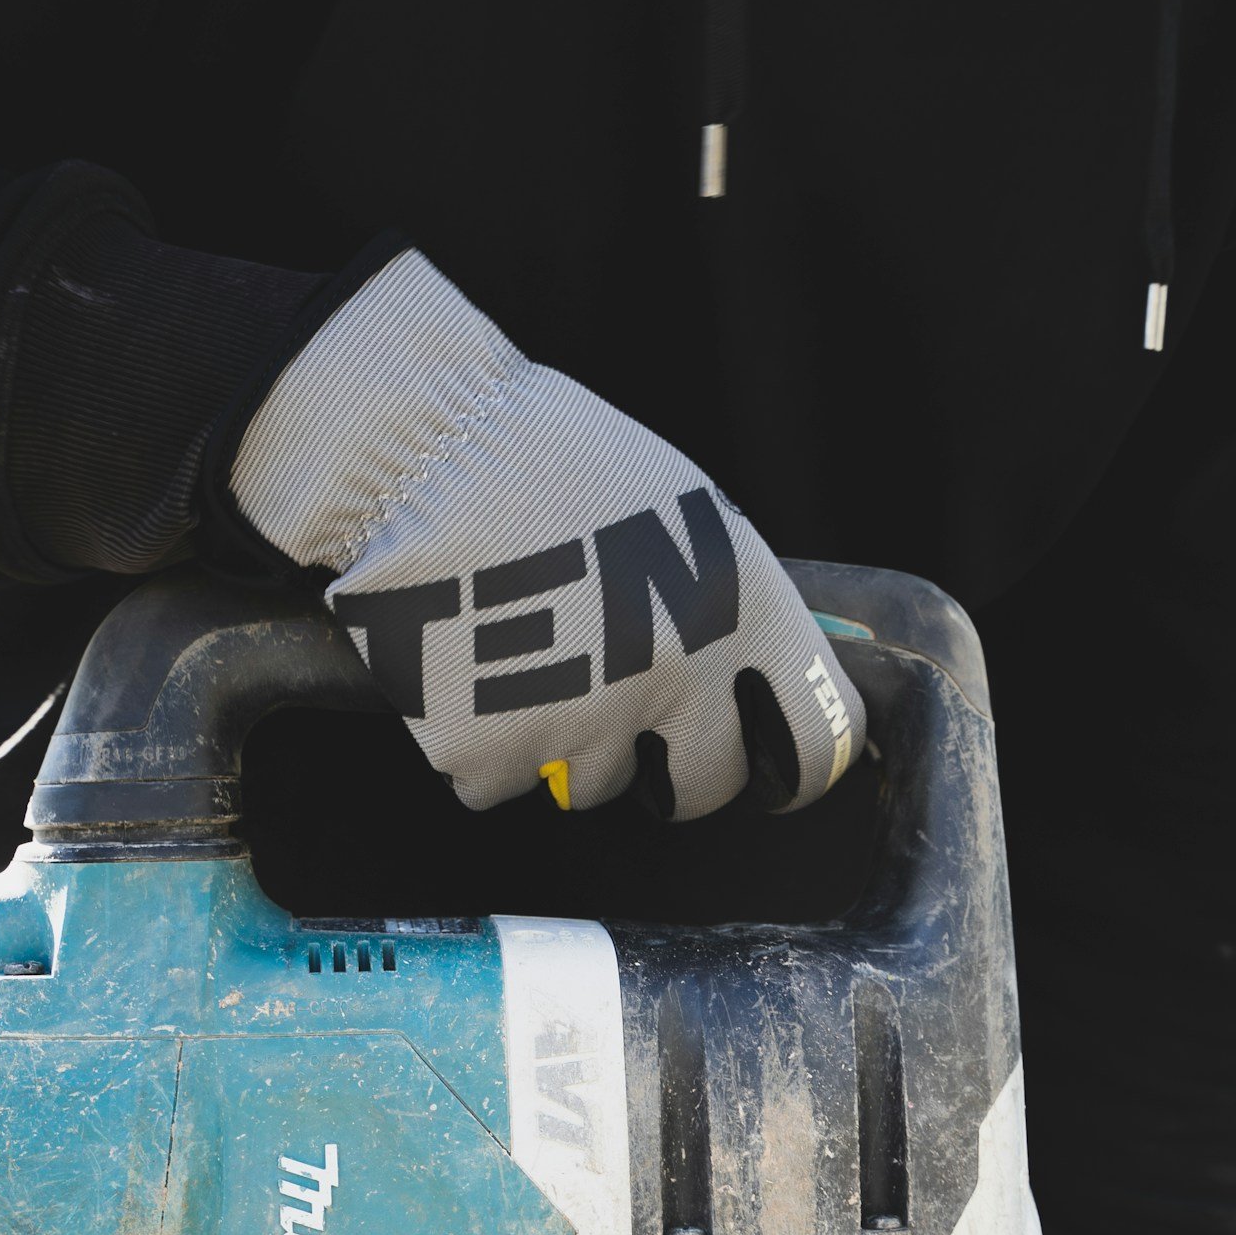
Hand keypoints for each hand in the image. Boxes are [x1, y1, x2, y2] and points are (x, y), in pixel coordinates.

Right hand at [229, 250, 864, 818]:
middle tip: (631, 729)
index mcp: (742, 611)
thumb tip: (755, 687)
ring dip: (563, 742)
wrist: (418, 447)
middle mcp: (676, 679)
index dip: (795, 765)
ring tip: (520, 652)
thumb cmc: (550, 462)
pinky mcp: (493, 756)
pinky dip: (478, 743)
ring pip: (595, 786)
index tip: (772, 771)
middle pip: (706, 787)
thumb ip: (729, 609)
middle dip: (673, 771)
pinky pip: (499, 783)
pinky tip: (463, 666)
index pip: (818, 740)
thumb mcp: (684, 513)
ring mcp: (583, 725)